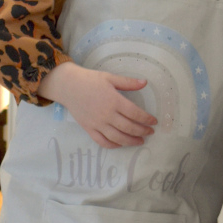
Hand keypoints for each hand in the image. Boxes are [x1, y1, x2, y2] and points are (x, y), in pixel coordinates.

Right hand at [37, 61, 156, 148]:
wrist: (68, 86)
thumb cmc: (90, 80)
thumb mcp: (110, 77)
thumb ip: (128, 82)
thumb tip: (145, 83)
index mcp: (114, 101)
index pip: (135, 113)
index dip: (147, 119)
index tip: (154, 122)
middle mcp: (107, 114)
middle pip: (129, 127)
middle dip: (142, 131)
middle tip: (150, 132)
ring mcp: (97, 124)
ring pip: (118, 137)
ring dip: (131, 141)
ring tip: (140, 141)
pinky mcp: (89, 129)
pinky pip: (102, 141)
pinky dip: (113, 145)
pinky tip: (121, 144)